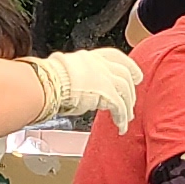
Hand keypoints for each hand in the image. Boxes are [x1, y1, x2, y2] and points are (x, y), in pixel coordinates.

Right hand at [27, 48, 143, 127]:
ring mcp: (106, 79)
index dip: (128, 65)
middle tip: (132, 100)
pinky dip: (122, 118)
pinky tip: (121, 127)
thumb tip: (77, 84)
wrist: (50, 83)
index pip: (115, 56)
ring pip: (126, 92)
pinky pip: (120, 108)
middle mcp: (101, 65)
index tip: (134, 73)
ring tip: (127, 118)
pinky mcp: (108, 95)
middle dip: (131, 88)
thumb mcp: (65, 69)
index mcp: (91, 57)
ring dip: (128, 106)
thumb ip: (77, 75)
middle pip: (125, 75)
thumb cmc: (51, 78)